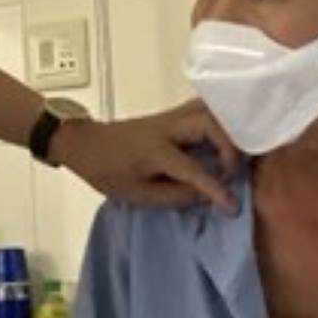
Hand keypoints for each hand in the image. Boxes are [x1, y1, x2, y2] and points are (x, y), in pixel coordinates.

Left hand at [51, 100, 241, 212]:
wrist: (85, 143)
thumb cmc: (107, 171)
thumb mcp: (137, 195)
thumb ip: (174, 196)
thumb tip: (206, 195)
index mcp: (154, 150)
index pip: (192, 169)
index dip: (215, 189)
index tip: (232, 206)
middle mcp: (165, 127)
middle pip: (208, 123)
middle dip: (228, 148)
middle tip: (229, 172)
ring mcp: (169, 116)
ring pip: (209, 110)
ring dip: (227, 132)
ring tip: (231, 157)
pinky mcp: (171, 114)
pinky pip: (203, 111)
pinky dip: (219, 123)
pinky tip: (224, 140)